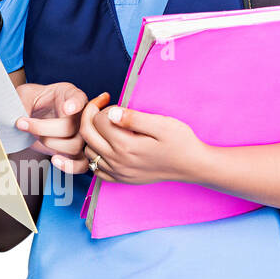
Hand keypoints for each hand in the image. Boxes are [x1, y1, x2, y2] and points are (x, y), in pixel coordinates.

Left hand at [16, 82, 87, 172]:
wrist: (30, 118)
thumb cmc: (30, 102)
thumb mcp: (23, 95)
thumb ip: (22, 101)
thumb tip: (18, 117)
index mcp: (69, 94)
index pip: (79, 98)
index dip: (75, 104)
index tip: (67, 108)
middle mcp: (80, 114)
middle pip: (73, 126)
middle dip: (44, 129)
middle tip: (23, 124)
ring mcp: (80, 135)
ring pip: (76, 146)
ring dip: (51, 145)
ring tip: (36, 137)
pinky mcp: (76, 153)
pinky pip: (82, 165)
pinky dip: (69, 166)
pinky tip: (54, 160)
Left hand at [80, 98, 206, 183]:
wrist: (192, 165)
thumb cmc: (180, 142)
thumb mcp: (161, 124)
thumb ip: (134, 118)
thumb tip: (111, 112)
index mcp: (126, 145)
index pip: (98, 120)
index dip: (102, 106)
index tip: (110, 98)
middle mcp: (118, 161)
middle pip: (87, 135)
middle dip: (89, 116)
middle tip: (100, 106)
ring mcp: (118, 172)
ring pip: (88, 152)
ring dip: (92, 135)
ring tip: (104, 124)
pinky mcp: (122, 179)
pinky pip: (95, 169)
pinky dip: (95, 156)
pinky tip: (106, 145)